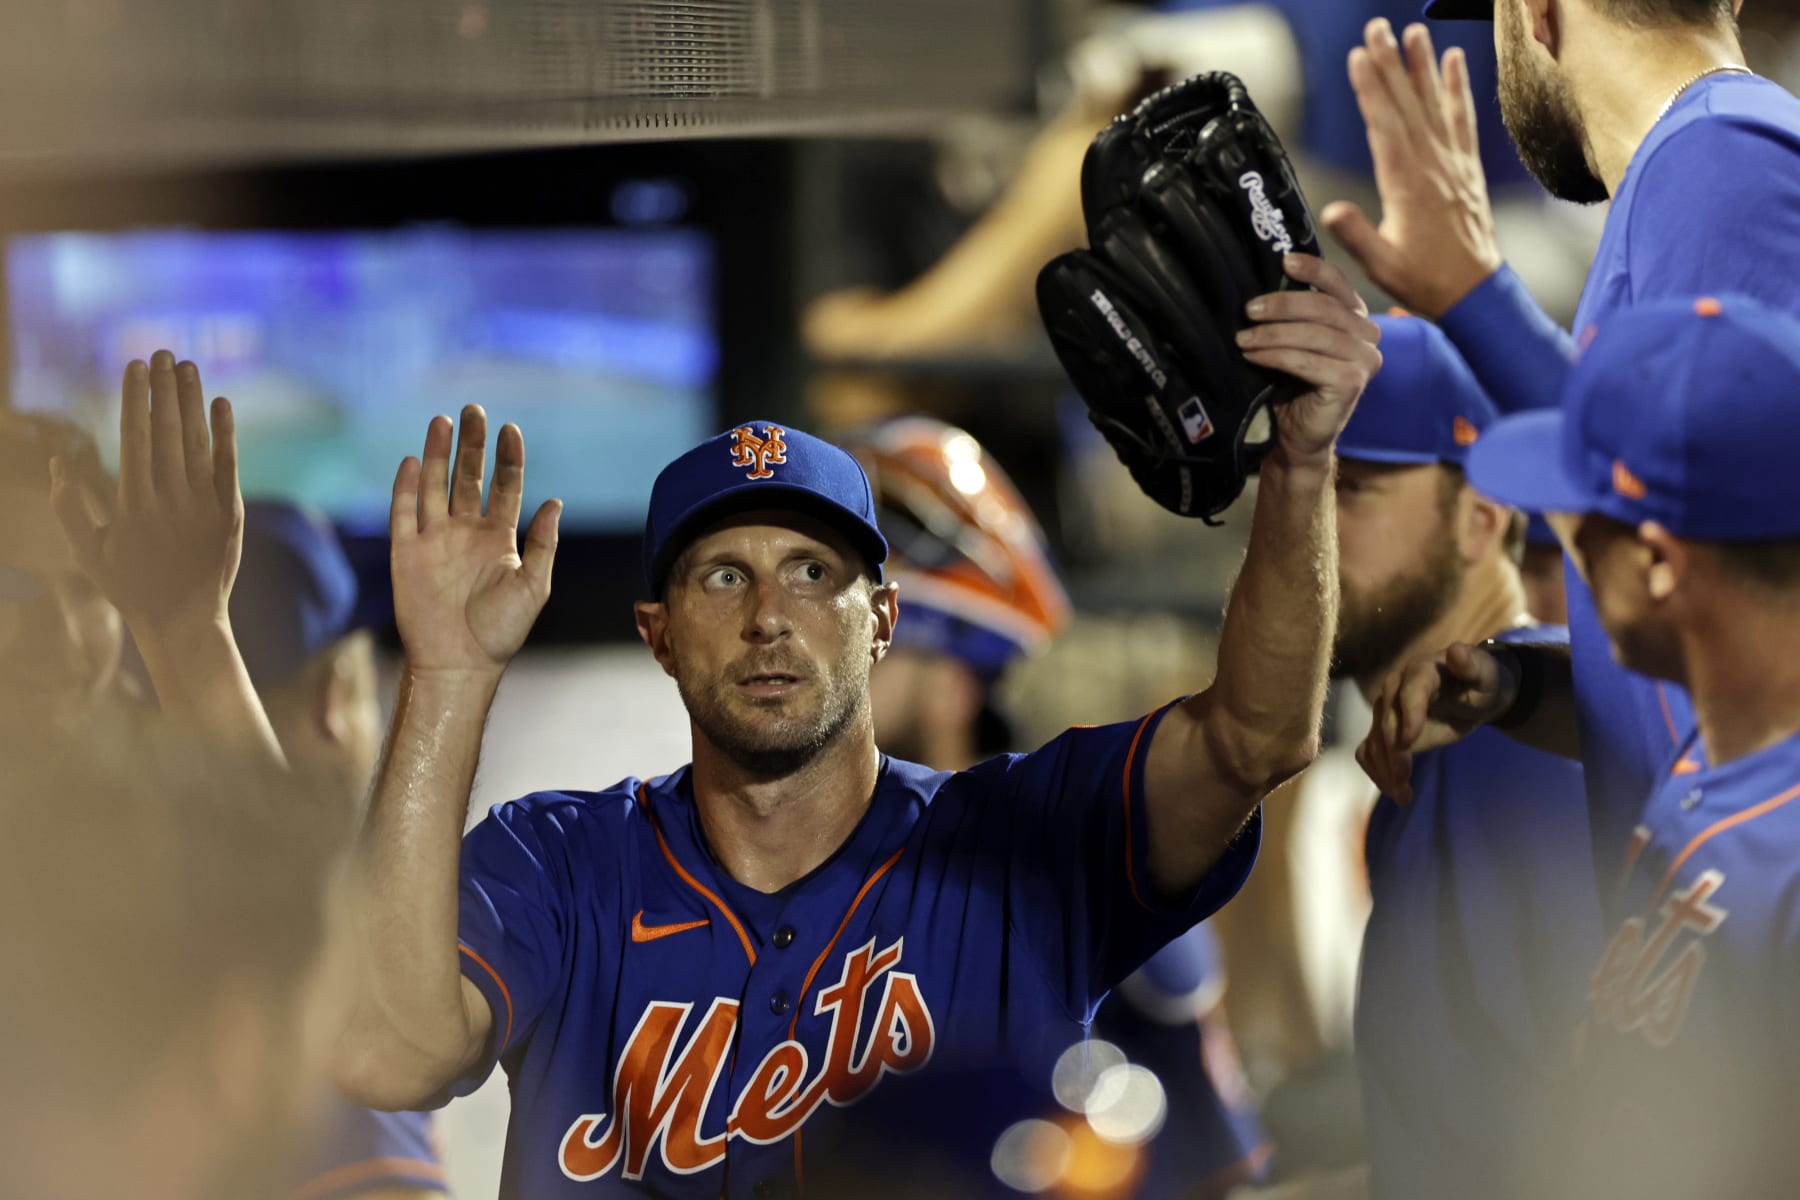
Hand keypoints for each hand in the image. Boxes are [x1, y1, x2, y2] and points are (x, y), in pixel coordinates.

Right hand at [50, 351, 241, 642]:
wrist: (184, 621)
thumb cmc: (129, 586)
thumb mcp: (88, 551)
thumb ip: (70, 506)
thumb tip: (57, 463)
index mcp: (132, 504)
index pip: (135, 437)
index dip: (135, 398)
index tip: (134, 366)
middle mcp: (169, 500)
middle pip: (166, 431)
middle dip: (163, 388)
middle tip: (162, 352)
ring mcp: (203, 505)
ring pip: (197, 442)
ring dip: (192, 400)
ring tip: (188, 366)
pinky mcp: (230, 513)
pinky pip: (228, 465)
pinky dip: (226, 433)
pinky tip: (222, 403)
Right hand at [390, 406, 559, 676]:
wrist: (459, 663)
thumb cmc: (501, 631)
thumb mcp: (533, 586)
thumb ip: (542, 544)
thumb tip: (555, 502)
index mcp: (499, 538)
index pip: (505, 487)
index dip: (508, 458)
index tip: (510, 429)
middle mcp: (466, 533)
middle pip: (468, 478)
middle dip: (472, 445)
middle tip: (475, 410)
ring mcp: (434, 541)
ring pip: (436, 487)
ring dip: (439, 455)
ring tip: (444, 421)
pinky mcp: (406, 554)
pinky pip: (404, 514)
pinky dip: (407, 487)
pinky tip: (414, 461)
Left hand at [1236, 253, 1382, 469]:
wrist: (1294, 436)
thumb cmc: (1289, 386)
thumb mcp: (1291, 341)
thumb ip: (1291, 315)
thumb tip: (1260, 283)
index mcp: (1356, 319)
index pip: (1338, 285)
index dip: (1313, 270)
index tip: (1284, 261)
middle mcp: (1368, 336)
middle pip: (1325, 308)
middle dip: (1282, 306)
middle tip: (1249, 310)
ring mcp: (1365, 360)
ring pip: (1316, 334)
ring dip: (1273, 334)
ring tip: (1243, 339)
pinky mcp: (1352, 383)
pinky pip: (1309, 361)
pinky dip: (1277, 356)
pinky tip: (1253, 356)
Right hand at [1320, 19, 1501, 317]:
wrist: (1473, 290)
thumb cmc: (1423, 279)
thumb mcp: (1380, 264)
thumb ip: (1356, 235)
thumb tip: (1333, 210)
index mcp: (1406, 184)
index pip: (1384, 125)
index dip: (1370, 89)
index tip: (1359, 56)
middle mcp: (1432, 165)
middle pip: (1406, 104)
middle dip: (1390, 63)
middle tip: (1376, 29)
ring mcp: (1452, 163)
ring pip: (1434, 104)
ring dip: (1422, 66)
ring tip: (1411, 32)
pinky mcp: (1466, 167)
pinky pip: (1463, 119)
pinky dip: (1458, 88)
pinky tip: (1455, 62)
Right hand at [1356, 641, 1515, 800]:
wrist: (1471, 692)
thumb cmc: (1480, 681)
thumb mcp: (1483, 673)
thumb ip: (1471, 665)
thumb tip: (1458, 651)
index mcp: (1420, 671)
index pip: (1410, 693)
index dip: (1408, 716)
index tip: (1409, 743)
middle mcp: (1395, 688)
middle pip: (1387, 721)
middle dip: (1393, 752)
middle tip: (1404, 779)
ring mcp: (1386, 710)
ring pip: (1375, 740)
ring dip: (1383, 768)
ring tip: (1402, 794)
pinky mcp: (1385, 731)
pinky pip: (1371, 751)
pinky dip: (1378, 772)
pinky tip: (1396, 791)